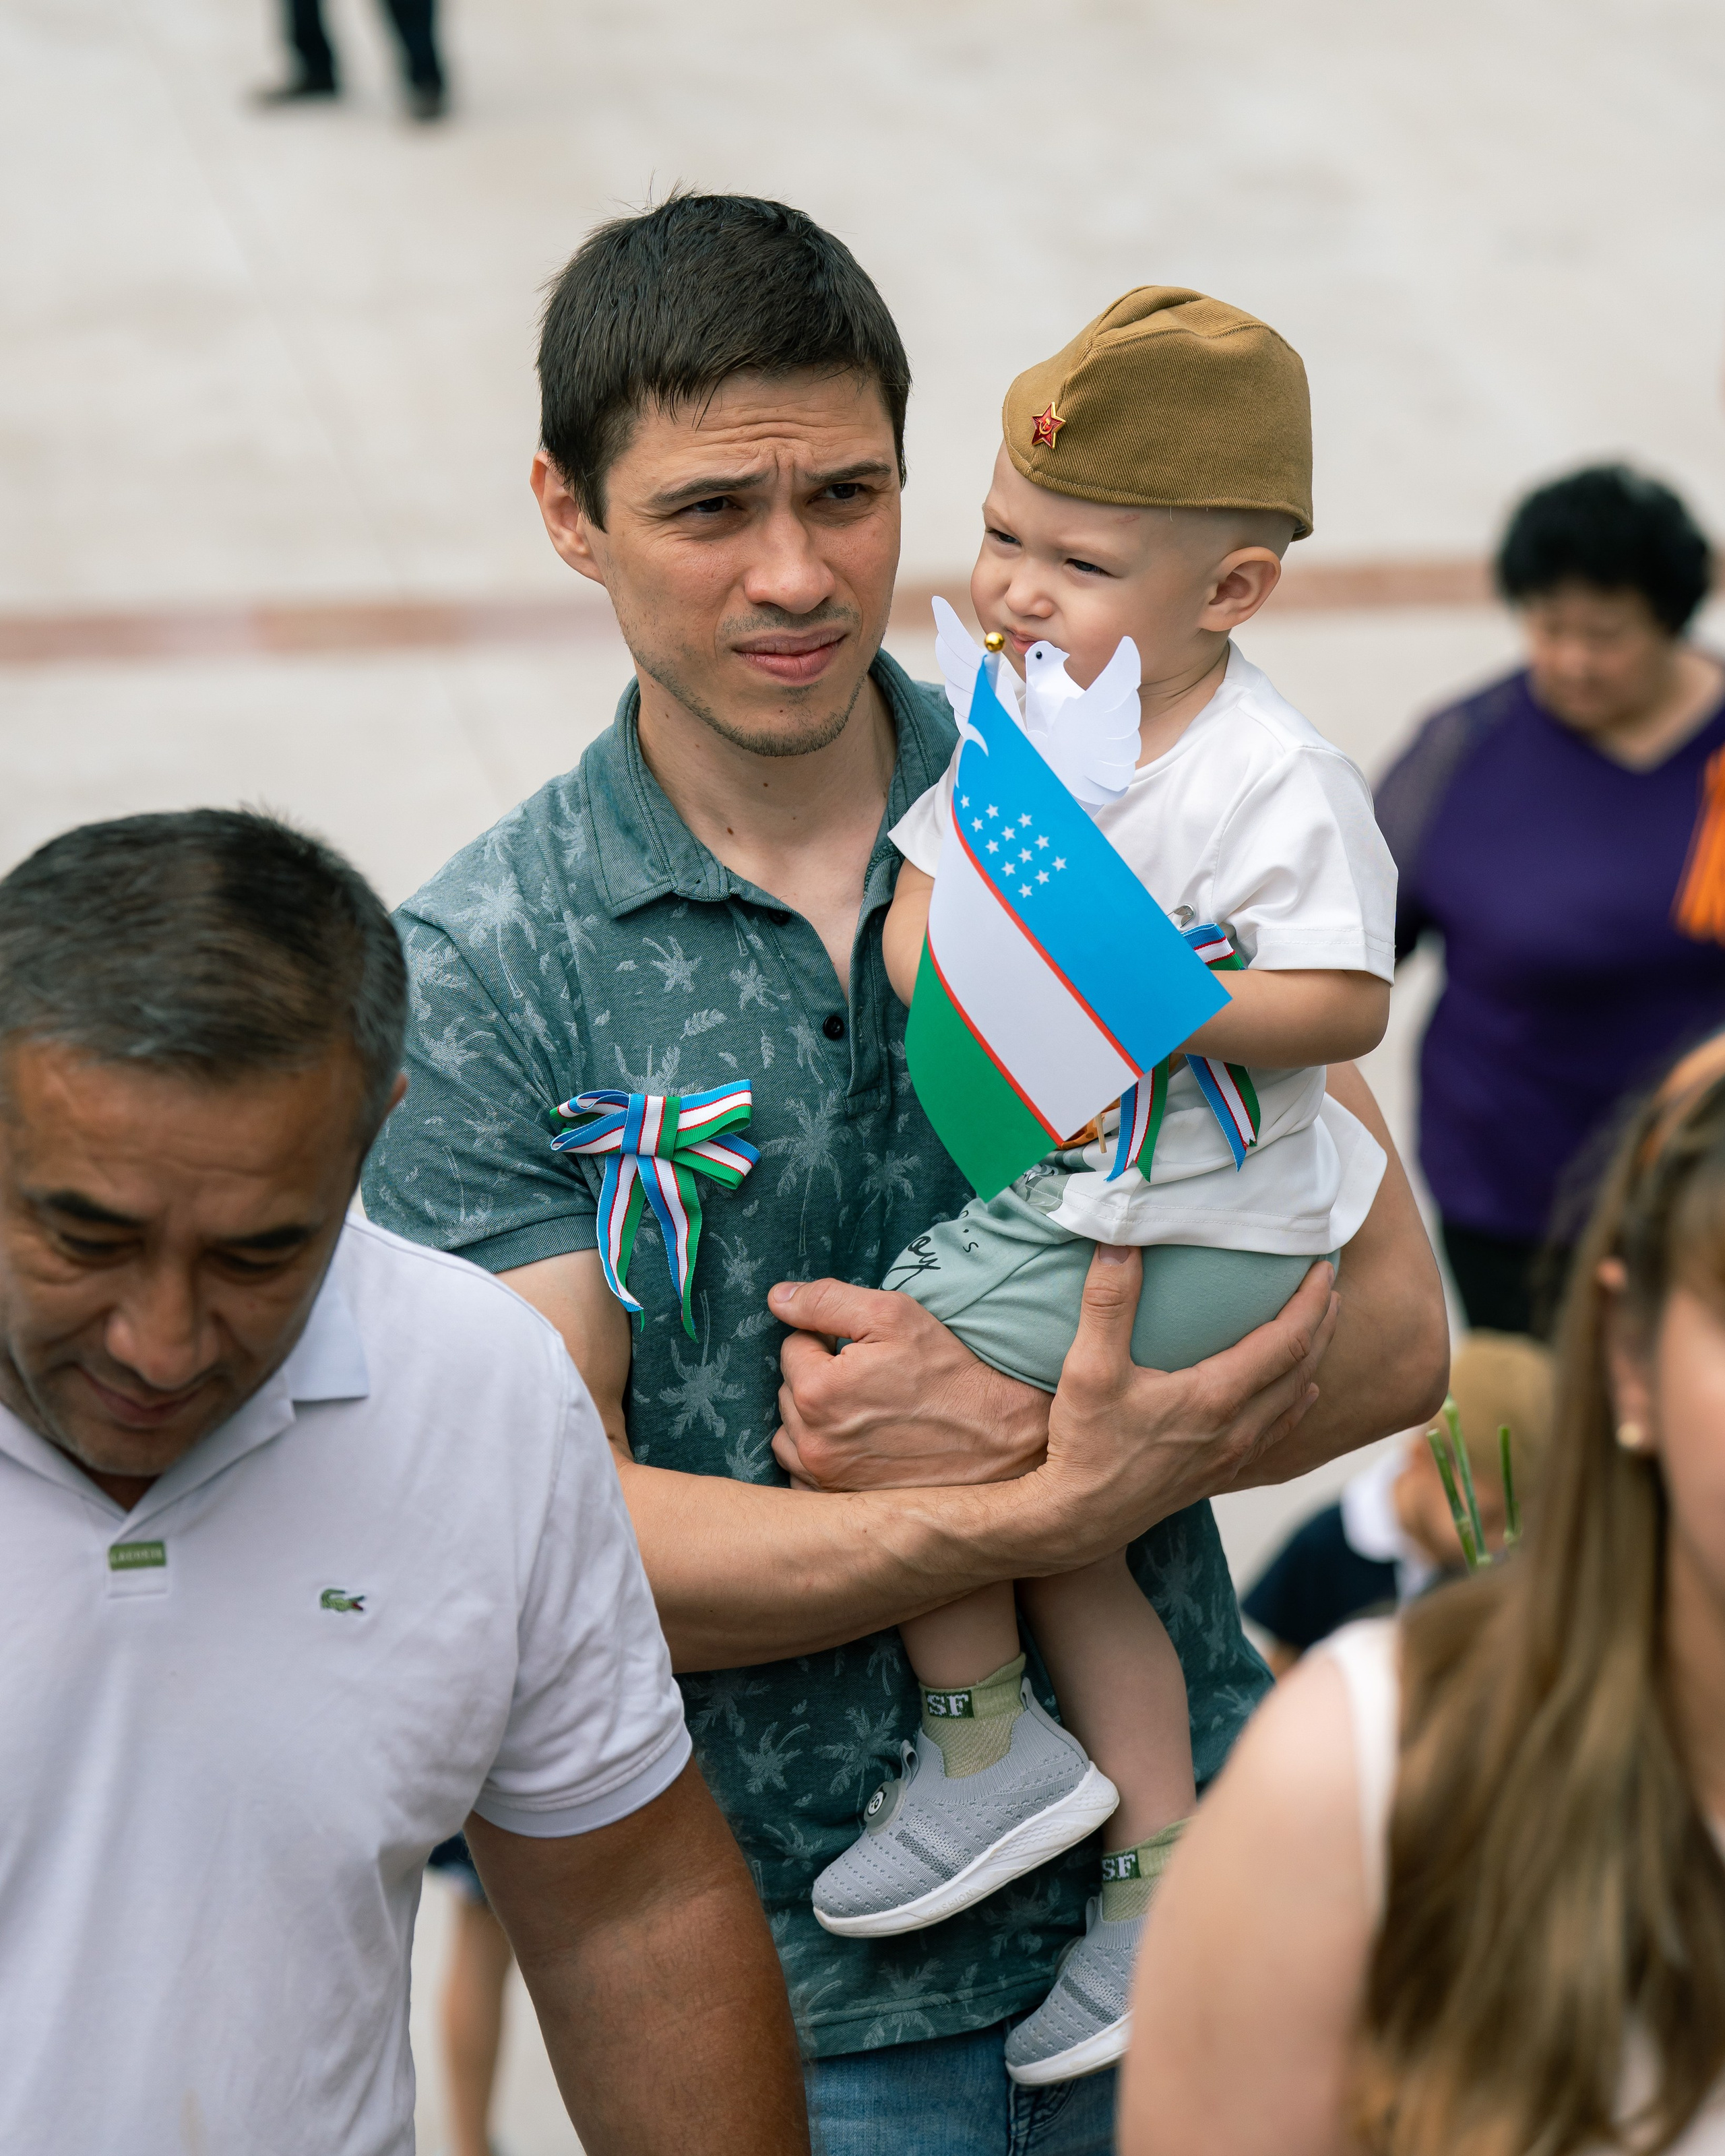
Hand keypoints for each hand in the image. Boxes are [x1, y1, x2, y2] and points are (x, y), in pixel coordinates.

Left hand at [767, 1277, 1049, 1489]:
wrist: (998, 1438)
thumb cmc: (949, 1372)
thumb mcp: (893, 1315)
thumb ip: (827, 1301)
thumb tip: (777, 1298)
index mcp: (818, 1391)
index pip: (793, 1347)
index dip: (828, 1340)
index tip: (864, 1351)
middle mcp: (813, 1442)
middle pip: (788, 1391)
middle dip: (819, 1378)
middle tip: (869, 1379)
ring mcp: (825, 1479)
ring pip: (790, 1434)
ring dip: (812, 1419)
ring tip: (862, 1412)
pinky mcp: (839, 1503)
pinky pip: (803, 1474)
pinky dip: (819, 1458)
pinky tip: (857, 1447)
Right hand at [1021, 1245, 1338, 1571]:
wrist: (1079, 1519)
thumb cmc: (1084, 1445)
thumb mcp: (1088, 1368)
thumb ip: (1108, 1302)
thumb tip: (1120, 1242)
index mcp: (1214, 1397)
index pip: (1286, 1340)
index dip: (1310, 1302)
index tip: (1323, 1269)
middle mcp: (1235, 1428)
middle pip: (1301, 1369)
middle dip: (1321, 1324)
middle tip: (1329, 1288)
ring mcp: (1231, 1455)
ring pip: (1294, 1402)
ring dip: (1313, 1361)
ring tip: (1320, 1329)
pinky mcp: (1219, 1474)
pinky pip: (1278, 1435)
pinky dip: (1297, 1405)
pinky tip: (1301, 1396)